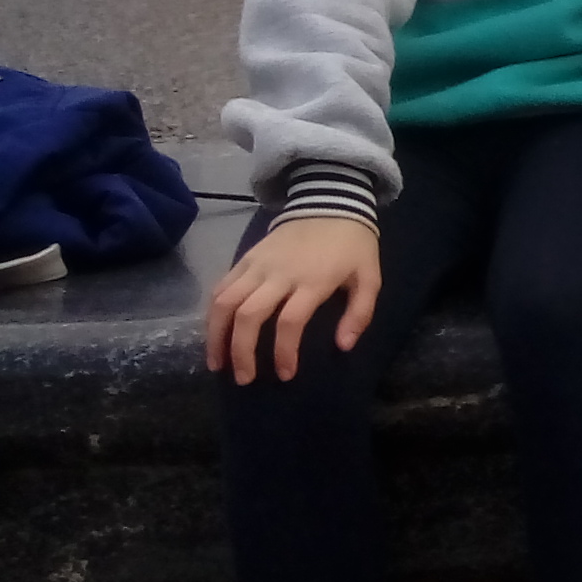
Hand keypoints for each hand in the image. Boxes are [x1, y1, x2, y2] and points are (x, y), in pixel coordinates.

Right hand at [205, 214, 379, 384]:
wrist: (330, 202)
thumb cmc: (353, 246)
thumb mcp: (370, 277)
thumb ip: (360, 313)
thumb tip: (343, 346)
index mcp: (313, 280)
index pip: (290, 321)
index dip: (283, 351)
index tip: (284, 375)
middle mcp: (279, 273)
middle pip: (248, 315)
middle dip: (241, 351)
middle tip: (243, 378)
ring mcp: (257, 264)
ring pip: (225, 301)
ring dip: (215, 335)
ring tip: (217, 363)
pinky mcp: (244, 258)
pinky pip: (220, 286)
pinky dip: (212, 312)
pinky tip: (213, 333)